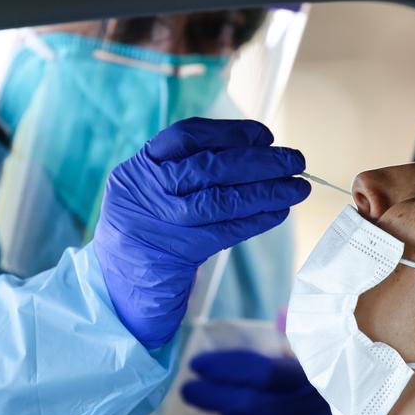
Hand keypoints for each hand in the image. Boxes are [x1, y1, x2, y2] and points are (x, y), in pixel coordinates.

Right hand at [94, 118, 309, 348]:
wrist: (117, 283)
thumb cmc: (146, 227)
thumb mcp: (150, 189)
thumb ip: (189, 168)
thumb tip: (258, 151)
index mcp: (139, 167)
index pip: (187, 136)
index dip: (230, 132)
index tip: (265, 136)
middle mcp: (146, 190)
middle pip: (209, 167)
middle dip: (259, 162)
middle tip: (296, 160)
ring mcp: (160, 223)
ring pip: (220, 200)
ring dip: (266, 192)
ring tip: (298, 188)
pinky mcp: (178, 253)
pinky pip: (226, 232)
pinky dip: (256, 220)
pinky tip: (280, 212)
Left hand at [182, 350, 337, 414]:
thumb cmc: (325, 382)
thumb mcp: (315, 358)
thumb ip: (294, 341)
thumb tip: (280, 315)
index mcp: (317, 377)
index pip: (264, 372)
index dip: (226, 368)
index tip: (196, 363)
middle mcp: (316, 411)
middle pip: (252, 406)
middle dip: (213, 396)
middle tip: (188, 389)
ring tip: (223, 413)